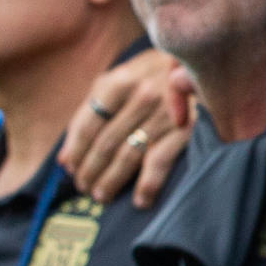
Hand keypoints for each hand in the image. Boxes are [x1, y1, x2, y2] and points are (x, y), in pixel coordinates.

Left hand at [61, 50, 197, 206]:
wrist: (201, 64)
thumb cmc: (151, 76)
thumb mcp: (119, 81)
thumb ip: (90, 113)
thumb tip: (65, 159)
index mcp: (120, 81)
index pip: (89, 124)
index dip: (76, 150)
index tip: (70, 169)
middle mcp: (142, 95)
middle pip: (106, 143)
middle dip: (91, 170)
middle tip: (84, 187)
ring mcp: (165, 113)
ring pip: (129, 155)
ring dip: (112, 181)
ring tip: (101, 195)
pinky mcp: (186, 130)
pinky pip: (160, 162)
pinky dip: (148, 185)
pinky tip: (139, 201)